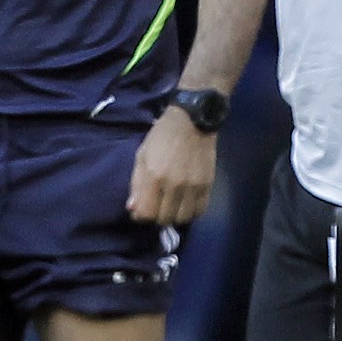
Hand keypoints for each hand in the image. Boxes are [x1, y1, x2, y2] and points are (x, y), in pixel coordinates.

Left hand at [125, 104, 216, 223]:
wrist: (192, 122)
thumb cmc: (162, 136)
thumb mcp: (142, 155)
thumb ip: (136, 183)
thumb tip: (133, 208)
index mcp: (154, 176)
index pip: (146, 212)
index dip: (140, 216)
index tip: (139, 211)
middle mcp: (174, 185)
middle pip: (164, 218)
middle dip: (156, 217)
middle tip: (155, 207)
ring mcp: (193, 186)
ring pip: (183, 218)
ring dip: (174, 216)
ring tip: (170, 207)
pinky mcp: (208, 185)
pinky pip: (200, 210)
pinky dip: (190, 212)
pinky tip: (184, 204)